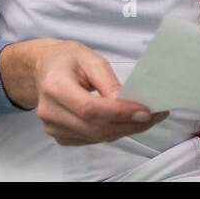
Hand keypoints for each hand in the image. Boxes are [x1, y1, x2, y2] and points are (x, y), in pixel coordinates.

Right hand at [4, 39, 168, 145]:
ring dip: (124, 130)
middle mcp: (50, 111)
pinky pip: (91, 139)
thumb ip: (109, 82)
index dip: (120, 113)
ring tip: (146, 118)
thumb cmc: (68, 59)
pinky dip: (112, 133)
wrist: (45, 69)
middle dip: (129, 125)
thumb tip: (128, 103)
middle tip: (154, 116)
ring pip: (95, 137)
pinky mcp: (59, 136)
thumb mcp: (90, 59)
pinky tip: (126, 122)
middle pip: (94, 128)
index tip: (146, 111)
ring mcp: (52, 127)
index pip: (90, 109)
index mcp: (55, 86)